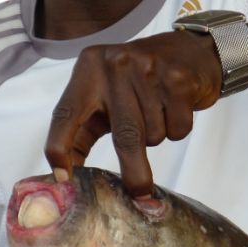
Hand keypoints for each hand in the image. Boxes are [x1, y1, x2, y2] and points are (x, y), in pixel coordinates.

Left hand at [45, 30, 220, 197]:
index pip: (65, 114)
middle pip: (123, 136)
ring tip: (158, 114)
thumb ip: (81, 132)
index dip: (59, 147)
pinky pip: (177, 128)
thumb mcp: (102, 97)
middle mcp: (114, 65)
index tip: (62, 177)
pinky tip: (176, 108)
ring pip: (152, 135)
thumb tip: (65, 178)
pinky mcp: (178, 79)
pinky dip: (178, 129)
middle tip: (139, 192)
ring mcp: (148, 69)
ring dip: (156, 137)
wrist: (188, 52)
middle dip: (133, 170)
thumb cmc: (135, 84)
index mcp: (87, 70)